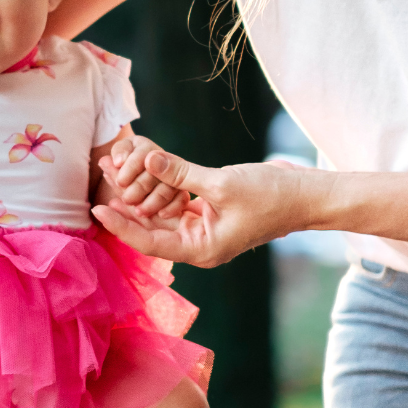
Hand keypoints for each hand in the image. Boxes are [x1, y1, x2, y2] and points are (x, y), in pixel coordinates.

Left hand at [92, 150, 306, 267]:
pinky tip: (140, 166)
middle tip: (100, 174)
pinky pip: (174, 203)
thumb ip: (181, 173)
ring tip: (111, 166)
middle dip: (124, 202)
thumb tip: (148, 157)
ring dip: (138, 190)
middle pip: (149, 226)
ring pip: (159, 212)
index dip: (121, 225)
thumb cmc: (274, 196)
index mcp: (200, 250)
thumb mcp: (222, 183)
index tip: (98, 208)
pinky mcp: (206, 214)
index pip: (148, 242)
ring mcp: (201, 230)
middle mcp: (197, 245)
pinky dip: (159, 186)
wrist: (309, 197)